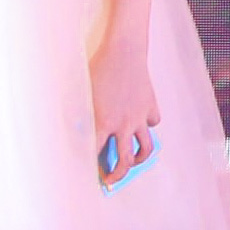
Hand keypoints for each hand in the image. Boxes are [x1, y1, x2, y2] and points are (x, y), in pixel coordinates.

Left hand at [90, 41, 160, 179]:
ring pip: (146, 147)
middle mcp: (123, 124)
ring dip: (140, 158)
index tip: (92, 175)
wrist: (123, 50)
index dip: (94, 169)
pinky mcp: (151, 106)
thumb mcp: (82, 93)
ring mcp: (139, 117)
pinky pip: (153, 123)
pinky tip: (141, 123)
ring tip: (134, 160)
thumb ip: (81, 116)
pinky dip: (148, 126)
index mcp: (102, 123)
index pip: (97, 155)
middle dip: (118, 175)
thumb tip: (77, 132)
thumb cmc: (98, 68)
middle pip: (125, 161)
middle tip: (111, 180)